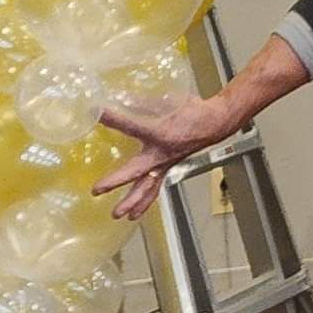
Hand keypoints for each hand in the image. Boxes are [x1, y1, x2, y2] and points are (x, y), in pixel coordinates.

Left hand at [93, 93, 236, 225]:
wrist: (214, 123)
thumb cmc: (193, 111)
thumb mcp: (168, 100)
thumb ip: (142, 101)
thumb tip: (120, 97)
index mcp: (159, 133)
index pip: (131, 125)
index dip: (113, 118)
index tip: (97, 113)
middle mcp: (161, 153)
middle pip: (136, 172)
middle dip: (115, 181)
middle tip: (97, 190)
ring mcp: (165, 164)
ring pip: (147, 188)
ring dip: (131, 202)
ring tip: (118, 215)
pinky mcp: (167, 168)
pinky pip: (154, 189)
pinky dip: (144, 202)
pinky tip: (135, 214)